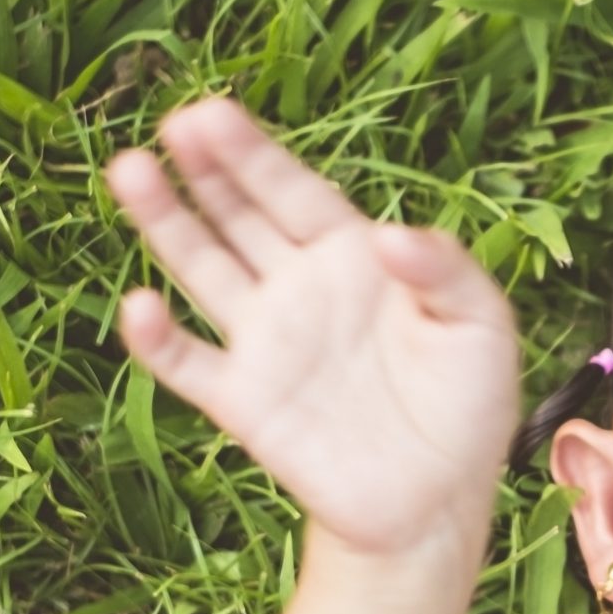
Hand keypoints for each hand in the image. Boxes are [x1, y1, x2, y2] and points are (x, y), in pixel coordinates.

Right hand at [104, 97, 521, 558]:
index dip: (254, 154)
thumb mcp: (482, 326)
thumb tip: (390, 234)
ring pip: (200, 267)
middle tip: (174, 125)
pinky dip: (157, 339)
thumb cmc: (468, 405)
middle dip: (207, 171)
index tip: (212, 113)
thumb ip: (447, 270)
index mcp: (352, 257)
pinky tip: (140, 306)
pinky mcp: (243, 401)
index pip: (293, 192)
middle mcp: (298, 288)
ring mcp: (265, 342)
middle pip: (239, 215)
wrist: (439, 500)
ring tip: (130, 171)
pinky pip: (188, 362)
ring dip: (165, 222)